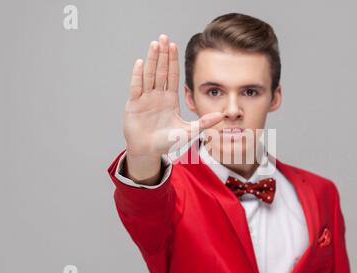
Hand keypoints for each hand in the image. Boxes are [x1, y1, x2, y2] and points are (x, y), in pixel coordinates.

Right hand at [123, 34, 223, 156]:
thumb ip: (204, 123)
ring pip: (149, 75)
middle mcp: (157, 96)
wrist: (148, 151)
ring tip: (154, 44)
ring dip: (152, 60)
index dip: (173, 61)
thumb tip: (222, 115)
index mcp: (170, 99)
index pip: (172, 76)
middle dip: (162, 54)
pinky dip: (138, 75)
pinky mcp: (134, 105)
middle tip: (164, 37)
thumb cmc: (167, 142)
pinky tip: (141, 63)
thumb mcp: (188, 132)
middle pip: (160, 71)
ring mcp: (145, 99)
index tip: (175, 45)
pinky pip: (136, 87)